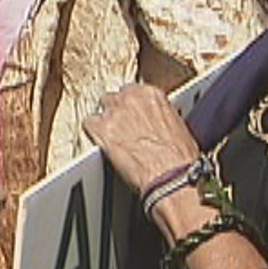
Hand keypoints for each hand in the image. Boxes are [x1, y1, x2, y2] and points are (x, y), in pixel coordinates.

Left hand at [83, 84, 200, 194]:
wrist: (170, 177)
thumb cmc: (179, 159)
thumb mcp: (178, 127)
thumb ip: (160, 116)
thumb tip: (155, 120)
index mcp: (152, 95)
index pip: (133, 91)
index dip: (132, 106)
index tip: (133, 115)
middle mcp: (131, 98)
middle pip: (115, 97)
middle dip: (118, 111)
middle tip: (123, 128)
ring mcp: (114, 113)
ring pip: (101, 108)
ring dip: (106, 121)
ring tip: (113, 137)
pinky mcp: (100, 129)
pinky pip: (88, 124)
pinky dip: (92, 133)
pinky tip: (100, 143)